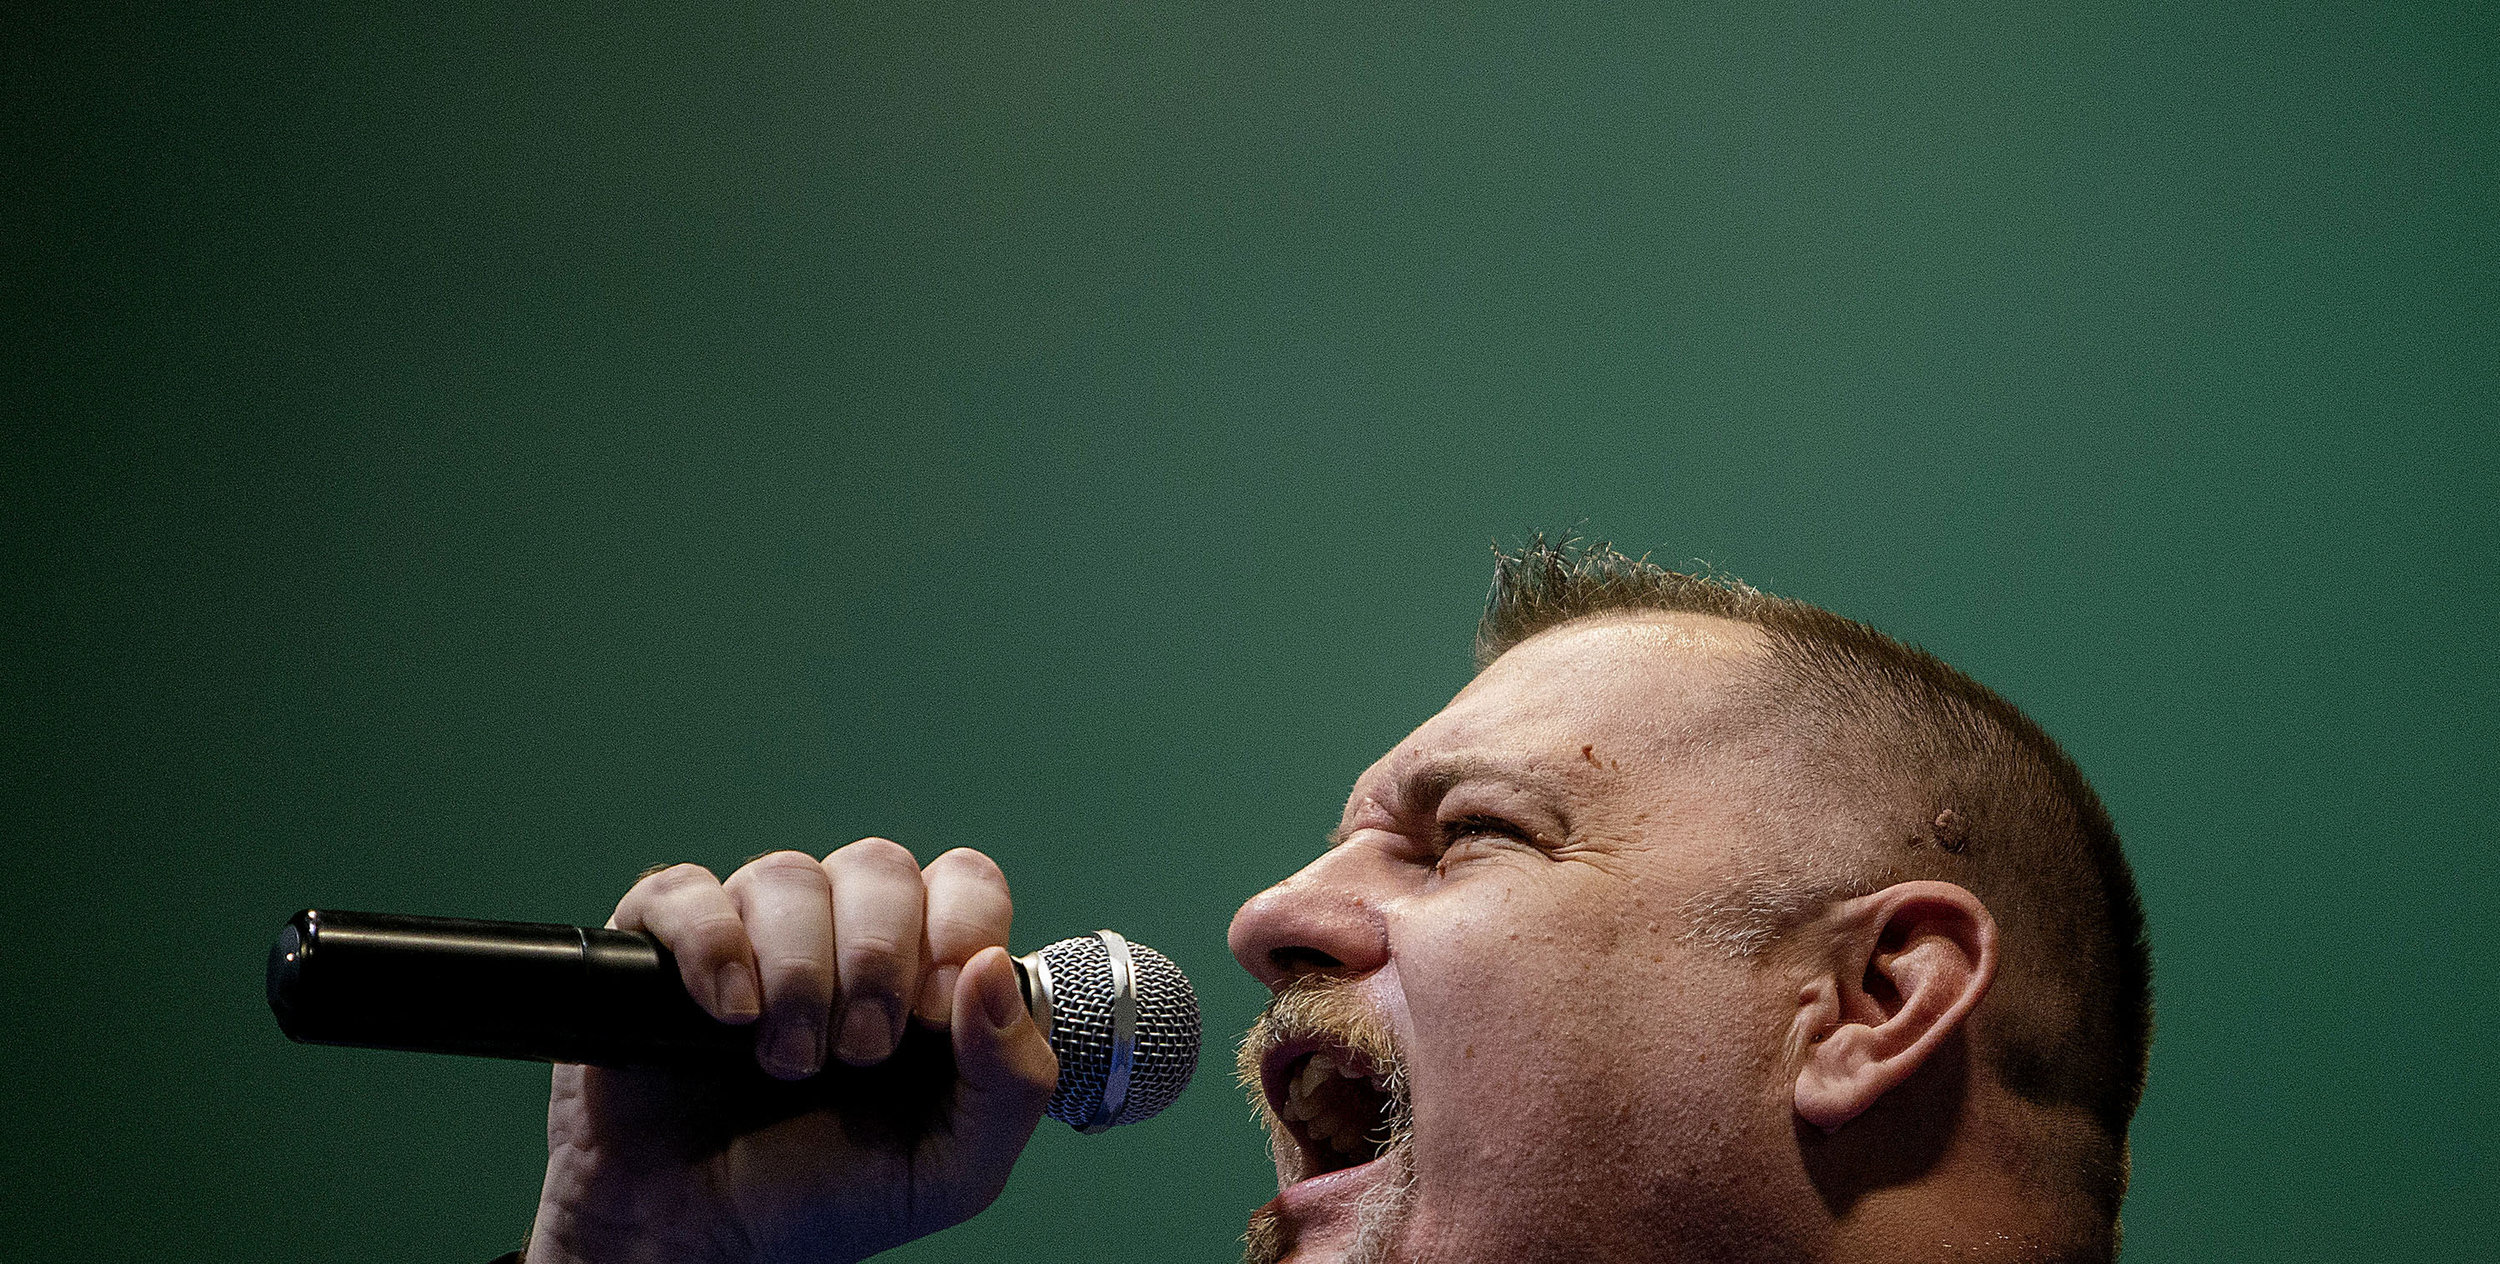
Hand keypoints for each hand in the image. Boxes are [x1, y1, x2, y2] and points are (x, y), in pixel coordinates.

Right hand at [522, 841, 1057, 1263]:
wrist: (704, 1244)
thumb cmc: (827, 1197)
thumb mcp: (955, 1168)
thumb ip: (1012, 1080)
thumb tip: (991, 970)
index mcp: (920, 968)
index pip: (964, 880)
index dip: (959, 925)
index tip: (934, 1012)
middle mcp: (839, 934)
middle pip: (878, 865)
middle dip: (877, 961)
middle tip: (861, 1052)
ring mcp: (751, 934)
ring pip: (787, 875)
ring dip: (799, 972)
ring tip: (789, 1062)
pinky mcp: (661, 949)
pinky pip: (685, 891)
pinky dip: (712, 944)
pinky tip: (730, 1014)